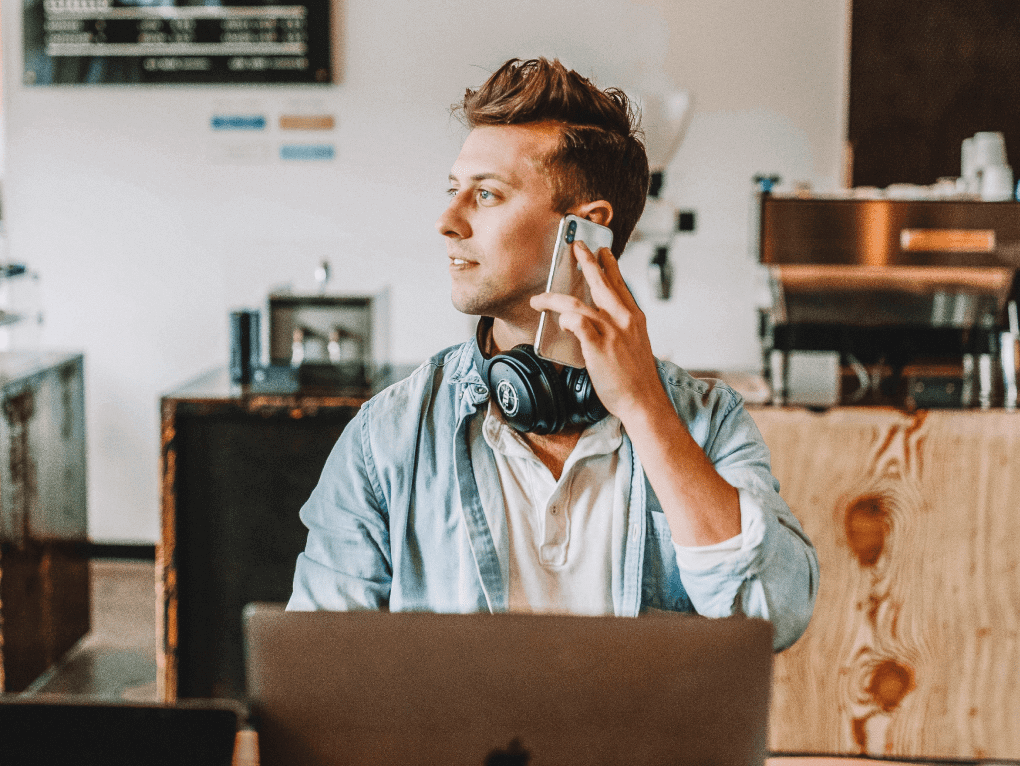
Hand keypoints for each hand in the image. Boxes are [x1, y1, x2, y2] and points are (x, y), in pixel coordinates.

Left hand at [529, 241, 671, 422]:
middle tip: (576, 247)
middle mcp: (623, 319)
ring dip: (554, 298)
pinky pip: (577, 324)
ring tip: (539, 298)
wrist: (643, 400)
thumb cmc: (636, 377)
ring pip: (577, 303)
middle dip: (586, 262)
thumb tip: (597, 321)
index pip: (619, 284)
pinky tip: (558, 319)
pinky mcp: (598, 347)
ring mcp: (610, 332)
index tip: (602, 251)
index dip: (609, 266)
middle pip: (600, 283)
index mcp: (634, 318)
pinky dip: (566, 319)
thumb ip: (620, 328)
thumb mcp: (635, 343)